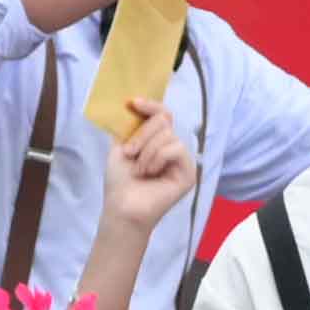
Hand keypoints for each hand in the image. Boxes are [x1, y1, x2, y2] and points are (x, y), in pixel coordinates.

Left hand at [96, 98, 199, 242]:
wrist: (122, 206)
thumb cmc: (120, 181)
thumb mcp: (120, 147)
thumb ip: (129, 126)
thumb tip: (131, 102)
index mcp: (157, 141)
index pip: (163, 114)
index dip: (150, 105)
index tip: (133, 103)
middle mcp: (172, 147)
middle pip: (164, 120)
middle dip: (142, 134)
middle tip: (130, 152)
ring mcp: (182, 160)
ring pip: (169, 135)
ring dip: (147, 151)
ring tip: (139, 169)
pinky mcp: (189, 173)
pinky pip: (176, 149)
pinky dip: (158, 158)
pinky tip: (150, 173)